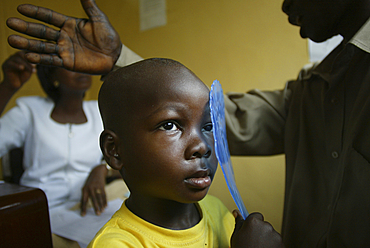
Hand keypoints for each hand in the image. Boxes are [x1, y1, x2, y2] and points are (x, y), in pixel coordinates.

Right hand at [1, 51, 34, 90]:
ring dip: (26, 64)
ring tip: (31, 70)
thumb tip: (36, 60)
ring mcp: (9, 60)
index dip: (32, 54)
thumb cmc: (23, 76)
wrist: (15, 85)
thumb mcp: (29, 70)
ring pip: (17, 58)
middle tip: (34, 66)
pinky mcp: (5, 65)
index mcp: (20, 56)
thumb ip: (32, 65)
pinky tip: (22, 68)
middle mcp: (14, 56)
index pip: (26, 51)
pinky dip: (17, 65)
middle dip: (29, 59)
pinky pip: (11, 63)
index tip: (38, 59)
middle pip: (21, 54)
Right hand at [6, 0, 121, 74]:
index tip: (21, 8)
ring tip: (12, 40)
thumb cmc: (109, 37)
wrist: (116, 56)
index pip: (48, 17)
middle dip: (26, 27)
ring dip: (28, 44)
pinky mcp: (68, 63)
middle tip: (10, 23)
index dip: (36, 12)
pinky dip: (40, 59)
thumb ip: (89, 6)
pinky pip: (52, 60)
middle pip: (41, 31)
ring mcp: (64, 50)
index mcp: (69, 24)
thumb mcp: (99, 19)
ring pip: (42, 46)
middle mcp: (63, 37)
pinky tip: (29, 56)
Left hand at [81, 164, 107, 215]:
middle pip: (93, 199)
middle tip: (97, 214)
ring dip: (101, 205)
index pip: (83, 200)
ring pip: (100, 197)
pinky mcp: (102, 186)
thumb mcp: (85, 187)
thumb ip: (84, 195)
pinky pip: (104, 195)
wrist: (97, 172)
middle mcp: (90, 188)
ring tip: (103, 211)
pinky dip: (105, 201)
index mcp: (84, 189)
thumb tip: (83, 206)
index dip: (83, 208)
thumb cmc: (90, 182)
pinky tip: (106, 206)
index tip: (83, 215)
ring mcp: (97, 187)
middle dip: (96, 207)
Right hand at [231, 210, 284, 247]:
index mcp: (253, 222)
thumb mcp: (236, 237)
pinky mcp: (282, 244)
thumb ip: (238, 223)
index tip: (250, 229)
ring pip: (270, 234)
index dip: (253, 223)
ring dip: (266, 239)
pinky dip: (272, 245)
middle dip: (260, 231)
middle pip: (264, 225)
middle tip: (253, 242)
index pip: (256, 215)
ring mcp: (275, 235)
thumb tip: (237, 212)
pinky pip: (276, 242)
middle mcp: (266, 226)